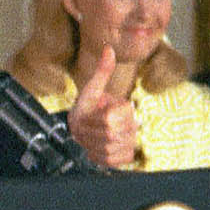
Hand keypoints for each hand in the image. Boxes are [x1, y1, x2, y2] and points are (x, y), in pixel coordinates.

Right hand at [64, 48, 137, 168]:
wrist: (80, 126)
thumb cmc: (89, 105)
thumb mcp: (95, 87)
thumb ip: (103, 70)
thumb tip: (109, 49)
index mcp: (82, 117)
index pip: (109, 118)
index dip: (123, 110)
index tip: (123, 105)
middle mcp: (84, 135)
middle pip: (117, 132)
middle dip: (128, 122)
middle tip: (127, 116)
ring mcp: (92, 149)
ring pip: (121, 145)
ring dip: (130, 135)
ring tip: (124, 128)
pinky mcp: (101, 161)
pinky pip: (124, 157)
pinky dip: (129, 149)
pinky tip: (123, 141)